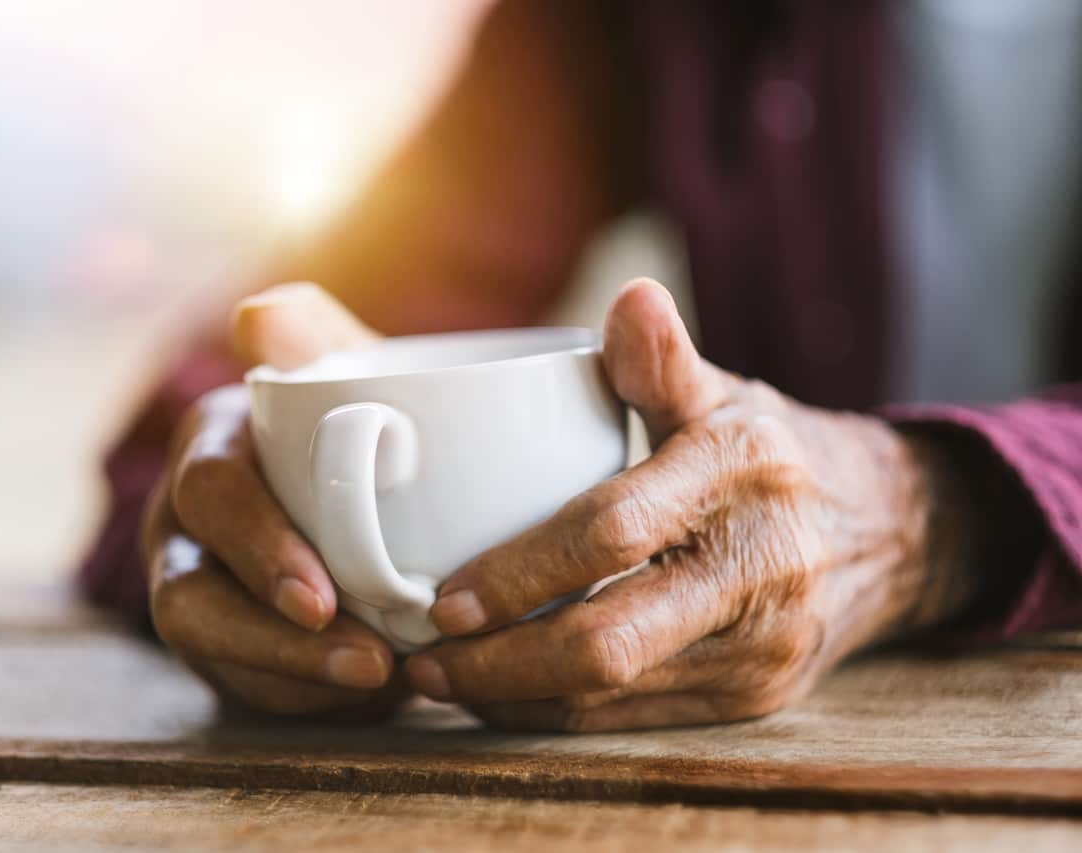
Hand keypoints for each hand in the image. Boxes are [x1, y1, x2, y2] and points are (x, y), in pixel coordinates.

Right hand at [143, 283, 408, 718]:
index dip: (258, 548)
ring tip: (383, 687)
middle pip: (189, 596)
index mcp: (214, 445)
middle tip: (369, 662)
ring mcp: (195, 586)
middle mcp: (184, 520)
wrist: (371, 480)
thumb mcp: (347, 372)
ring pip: (210, 653)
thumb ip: (311, 338)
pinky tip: (373, 695)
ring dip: (293, 680)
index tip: (324, 597)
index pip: (211, 493)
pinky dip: (305, 697)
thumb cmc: (362, 421)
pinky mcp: (220, 642)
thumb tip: (258, 315)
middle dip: (270, 640)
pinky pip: (244, 686)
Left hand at [403, 278, 985, 730]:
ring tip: (441, 681)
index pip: (612, 532)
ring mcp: (763, 647)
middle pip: (608, 643)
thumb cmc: (774, 454)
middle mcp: (758, 570)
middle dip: (499, 664)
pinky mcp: (757, 697)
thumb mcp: (728, 395)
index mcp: (739, 473)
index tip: (440, 599)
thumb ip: (665, 359)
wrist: (891, 530)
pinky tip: (508, 698)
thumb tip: (631, 296)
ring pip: (616, 697)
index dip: (518, 573)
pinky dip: (563, 714)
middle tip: (419, 661)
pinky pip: (640, 719)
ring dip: (516, 698)